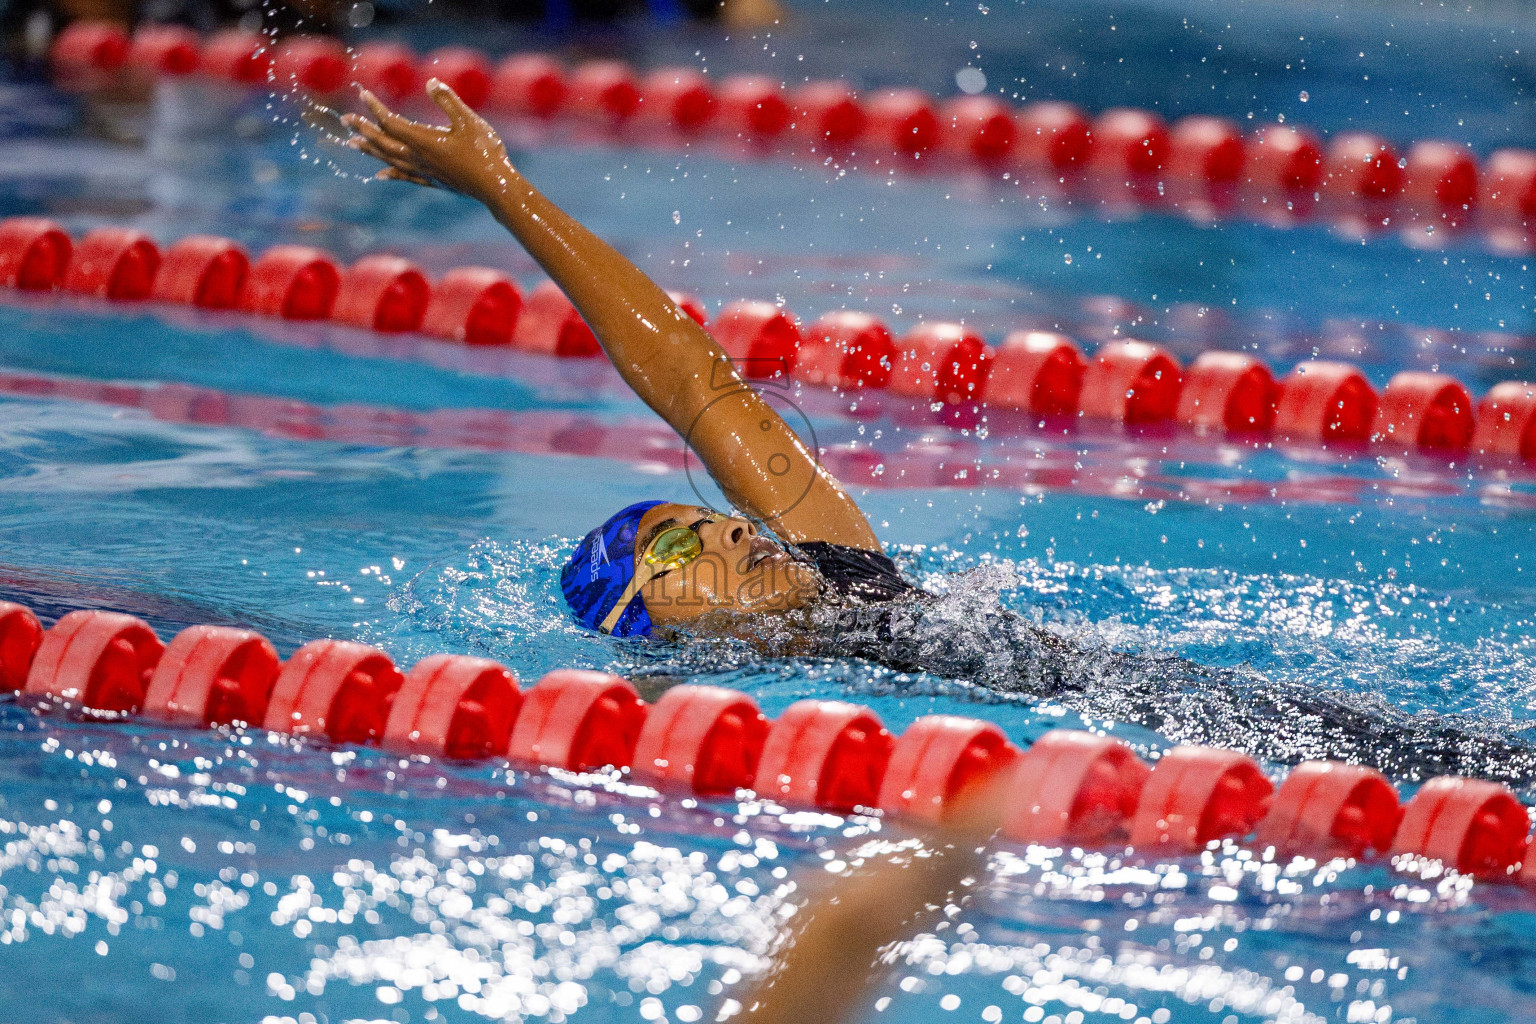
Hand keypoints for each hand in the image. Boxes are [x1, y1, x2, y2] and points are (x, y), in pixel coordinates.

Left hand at [343, 79, 512, 199]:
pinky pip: (405, 177)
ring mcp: (424, 172)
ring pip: (390, 159)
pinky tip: (381, 175)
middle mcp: (418, 157)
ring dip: (370, 150)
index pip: (390, 122)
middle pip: (384, 141)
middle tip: (345, 120)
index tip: (362, 95)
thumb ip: (447, 101)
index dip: (374, 108)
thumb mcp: (469, 121)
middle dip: (363, 129)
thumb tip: (430, 82)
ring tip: (354, 144)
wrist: (495, 187)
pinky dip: (391, 173)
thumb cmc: (485, 153)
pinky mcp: (433, 181)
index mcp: (423, 140)